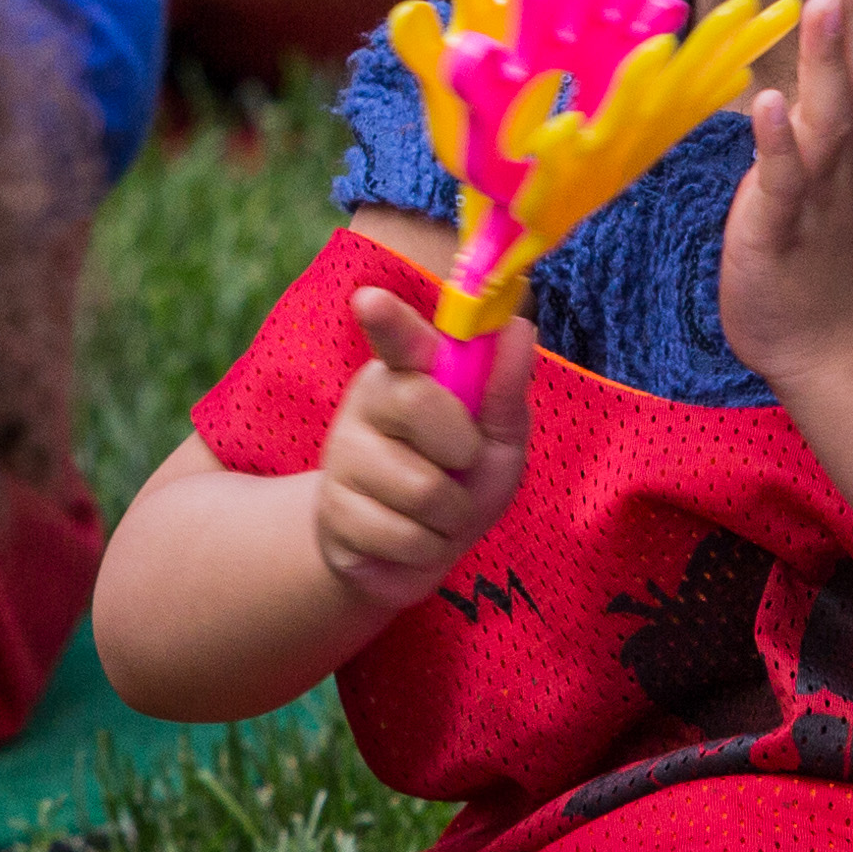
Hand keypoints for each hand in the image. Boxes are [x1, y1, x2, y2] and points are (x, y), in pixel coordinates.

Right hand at [313, 284, 533, 614]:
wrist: (410, 552)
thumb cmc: (459, 478)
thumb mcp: (496, 437)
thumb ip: (505, 389)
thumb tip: (518, 328)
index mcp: (408, 371)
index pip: (396, 339)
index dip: (387, 320)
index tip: (371, 299)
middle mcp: (366, 403)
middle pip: (418, 406)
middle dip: (464, 449)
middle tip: (462, 463)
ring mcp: (343, 458)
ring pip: (421, 488)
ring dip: (452, 513)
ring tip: (439, 511)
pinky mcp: (333, 513)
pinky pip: (404, 537)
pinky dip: (429, 548)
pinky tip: (414, 538)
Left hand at [719, 0, 852, 388]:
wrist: (825, 343)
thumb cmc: (813, 247)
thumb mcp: (819, 165)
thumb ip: (820, 107)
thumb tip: (814, 49)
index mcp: (847, 136)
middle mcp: (839, 156)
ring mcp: (814, 191)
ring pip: (827, 119)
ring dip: (825, 62)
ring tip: (822, 5)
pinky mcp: (779, 231)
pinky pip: (781, 183)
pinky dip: (776, 145)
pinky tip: (766, 105)